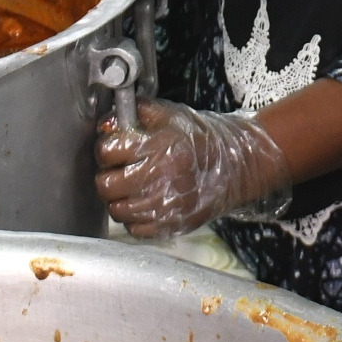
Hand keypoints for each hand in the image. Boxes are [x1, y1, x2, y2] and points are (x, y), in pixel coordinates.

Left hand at [93, 98, 291, 236]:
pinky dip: (133, 218)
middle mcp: (161, 178)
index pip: (108, 152)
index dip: (106, 148)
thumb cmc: (201, 140)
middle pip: (106, 185)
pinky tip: (143, 204)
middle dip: (107, 175)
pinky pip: (134, 229)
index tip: (112, 149)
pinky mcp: (171, 225)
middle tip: (118, 170)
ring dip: (118, 199)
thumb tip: (106, 124)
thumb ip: (137, 113)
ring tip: (131, 188)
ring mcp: (166, 206)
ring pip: (117, 210)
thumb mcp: (171, 115)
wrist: (236, 166)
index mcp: (159, 147)